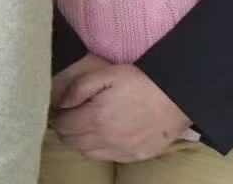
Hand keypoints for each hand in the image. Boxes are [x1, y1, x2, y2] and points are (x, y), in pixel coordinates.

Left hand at [51, 62, 190, 162]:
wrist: (176, 95)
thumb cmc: (139, 81)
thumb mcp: (105, 74)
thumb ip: (78, 88)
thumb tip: (61, 103)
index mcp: (96, 118)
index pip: (62, 126)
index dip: (56, 117)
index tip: (56, 110)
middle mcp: (107, 139)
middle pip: (71, 142)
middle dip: (64, 130)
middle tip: (66, 117)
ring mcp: (122, 151)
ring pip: (87, 153)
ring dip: (79, 141)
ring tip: (82, 126)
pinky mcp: (135, 156)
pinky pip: (107, 157)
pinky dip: (98, 149)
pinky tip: (101, 135)